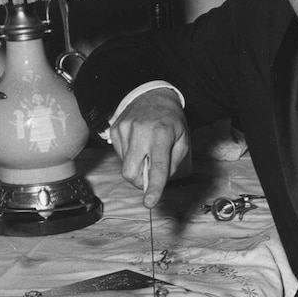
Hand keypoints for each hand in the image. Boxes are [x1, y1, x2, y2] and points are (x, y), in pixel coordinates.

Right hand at [109, 88, 189, 206]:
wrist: (151, 94)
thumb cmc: (170, 119)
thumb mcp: (183, 139)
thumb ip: (173, 163)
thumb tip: (159, 182)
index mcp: (161, 134)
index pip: (157, 167)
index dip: (153, 187)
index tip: (150, 202)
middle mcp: (140, 132)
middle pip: (131, 172)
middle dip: (139, 181)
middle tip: (149, 174)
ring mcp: (124, 130)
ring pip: (124, 166)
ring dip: (136, 166)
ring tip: (146, 150)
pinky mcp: (114, 130)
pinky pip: (120, 155)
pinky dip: (129, 156)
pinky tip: (138, 143)